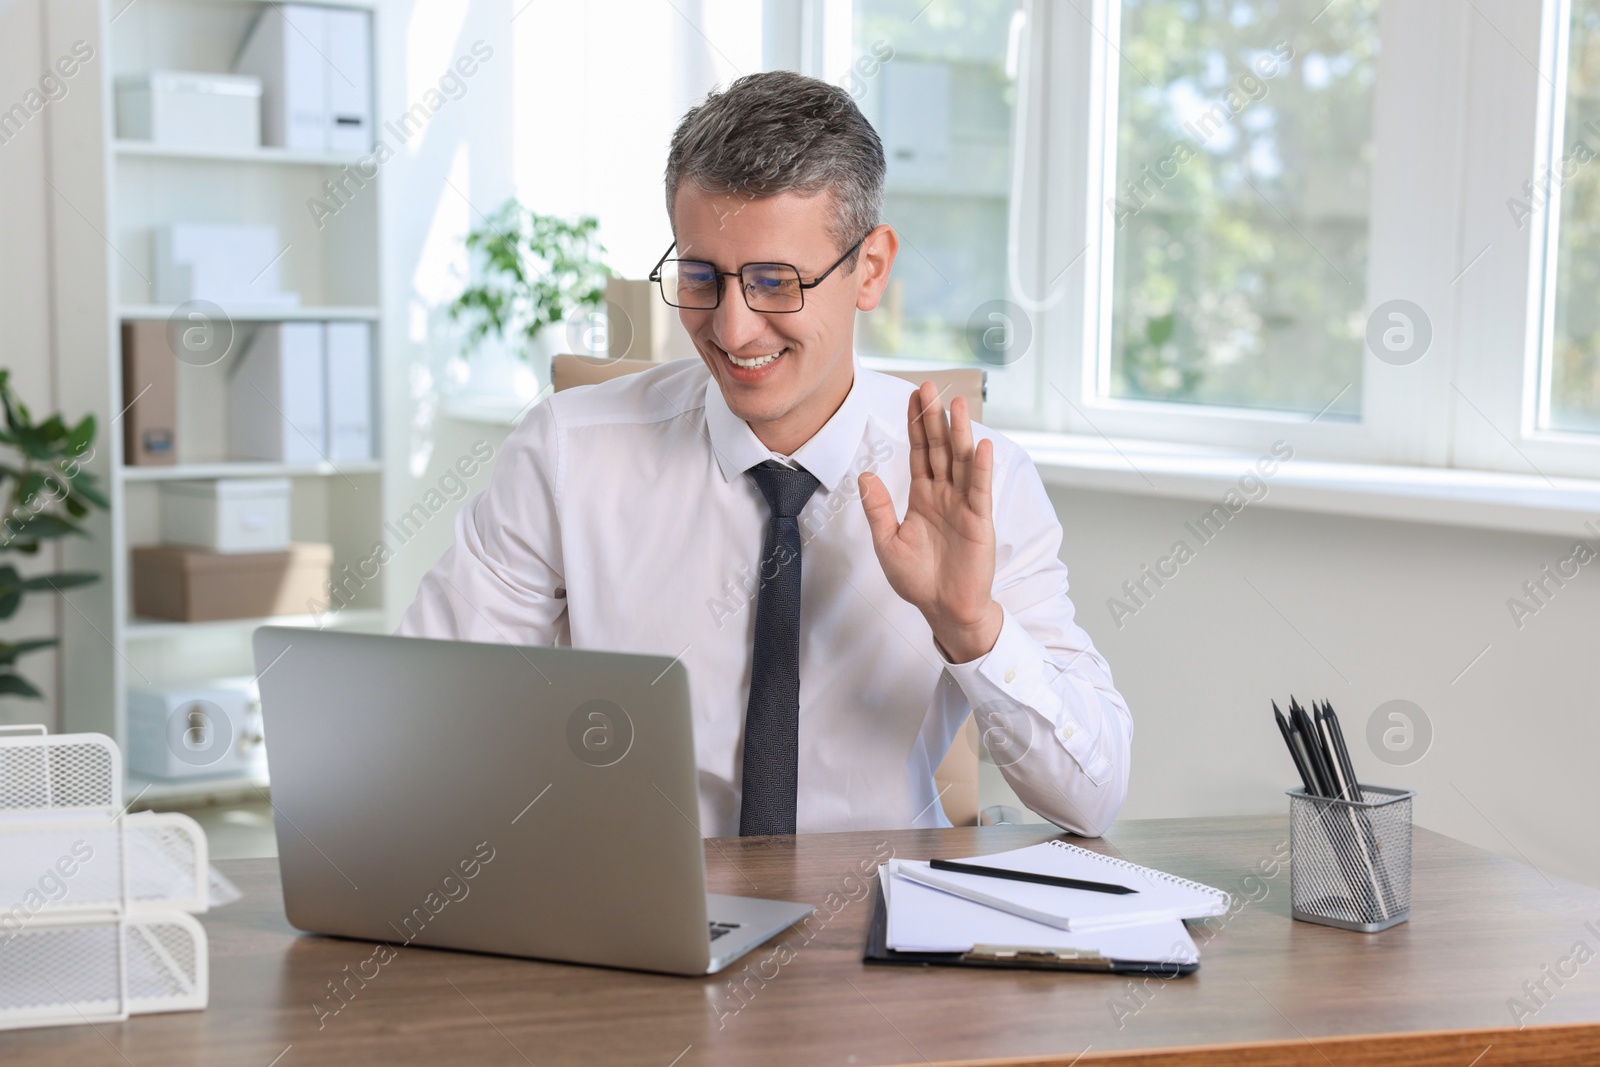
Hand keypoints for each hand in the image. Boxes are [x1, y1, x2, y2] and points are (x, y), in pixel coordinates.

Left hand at [859, 382, 1002, 663]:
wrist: (944, 609)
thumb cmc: (918, 579)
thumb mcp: (887, 543)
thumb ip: (878, 509)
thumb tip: (864, 476)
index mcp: (923, 496)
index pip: (919, 452)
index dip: (916, 425)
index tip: (913, 396)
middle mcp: (945, 494)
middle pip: (939, 448)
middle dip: (934, 418)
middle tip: (929, 386)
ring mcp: (963, 505)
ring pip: (960, 461)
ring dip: (960, 432)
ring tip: (957, 404)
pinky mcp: (979, 521)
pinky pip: (979, 490)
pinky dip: (979, 467)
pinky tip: (980, 445)